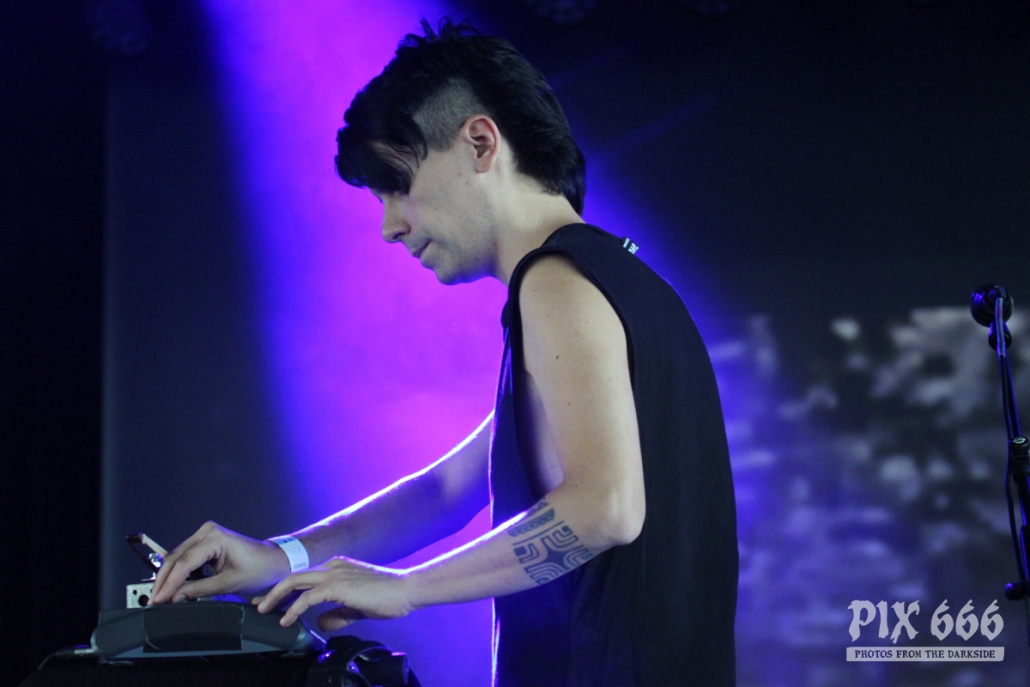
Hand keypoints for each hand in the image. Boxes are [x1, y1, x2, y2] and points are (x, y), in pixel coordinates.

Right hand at [150, 521, 290, 604]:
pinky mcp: (205, 541)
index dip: (169, 583)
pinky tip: (172, 587)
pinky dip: (178, 572)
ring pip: (178, 558)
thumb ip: (199, 590)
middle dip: (164, 581)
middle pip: (176, 558)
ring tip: (160, 597)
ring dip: (168, 577)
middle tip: (153, 602)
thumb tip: (173, 598)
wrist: (273, 560)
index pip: (184, 563)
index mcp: (215, 538)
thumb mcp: (228, 584)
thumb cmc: (258, 570)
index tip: (158, 601)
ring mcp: (205, 534)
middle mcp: (207, 531)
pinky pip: (186, 557)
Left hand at [254, 557, 414, 630]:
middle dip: (274, 591)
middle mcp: (333, 567)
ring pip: (296, 582)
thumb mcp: (357, 609)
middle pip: (294, 576)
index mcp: (338, 568)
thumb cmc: (388, 598)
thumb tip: (321, 623)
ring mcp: (335, 574)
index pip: (306, 578)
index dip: (286, 590)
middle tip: (258, 605)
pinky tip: (286, 620)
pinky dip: (294, 609)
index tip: (272, 602)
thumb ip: (338, 614)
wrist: (407, 590)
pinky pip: (308, 597)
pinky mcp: (338, 586)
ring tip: (264, 612)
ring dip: (276, 597)